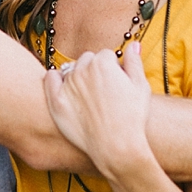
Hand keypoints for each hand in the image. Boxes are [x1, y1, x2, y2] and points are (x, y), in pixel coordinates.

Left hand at [43, 43, 153, 176]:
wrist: (117, 147)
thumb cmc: (132, 118)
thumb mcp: (141, 87)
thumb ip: (134, 62)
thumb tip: (133, 44)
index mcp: (103, 62)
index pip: (105, 56)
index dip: (113, 69)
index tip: (117, 83)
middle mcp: (82, 69)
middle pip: (87, 60)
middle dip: (95, 71)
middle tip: (104, 92)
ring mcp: (67, 84)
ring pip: (71, 71)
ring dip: (78, 78)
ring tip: (90, 99)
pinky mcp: (56, 100)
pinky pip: (50, 78)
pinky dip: (55, 80)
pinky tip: (64, 88)